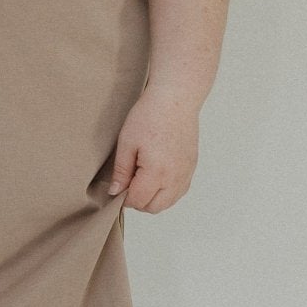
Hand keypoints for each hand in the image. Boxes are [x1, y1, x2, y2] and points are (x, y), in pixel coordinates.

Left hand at [106, 88, 198, 213]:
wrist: (175, 99)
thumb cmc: (150, 115)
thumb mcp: (127, 142)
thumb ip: (121, 171)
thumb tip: (115, 191)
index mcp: (156, 172)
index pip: (137, 201)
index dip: (123, 197)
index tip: (117, 185)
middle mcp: (174, 178)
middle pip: (154, 208)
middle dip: (138, 201)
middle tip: (128, 182)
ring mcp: (186, 173)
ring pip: (168, 202)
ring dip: (153, 198)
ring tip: (142, 178)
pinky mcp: (191, 167)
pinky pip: (179, 191)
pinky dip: (167, 192)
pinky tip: (157, 176)